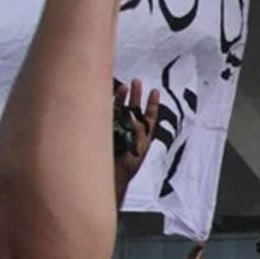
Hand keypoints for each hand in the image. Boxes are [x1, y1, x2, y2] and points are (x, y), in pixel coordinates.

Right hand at [113, 79, 160, 203]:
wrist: (110, 177)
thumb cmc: (126, 168)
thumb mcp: (137, 151)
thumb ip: (138, 135)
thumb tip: (135, 118)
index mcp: (142, 136)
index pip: (149, 117)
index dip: (152, 104)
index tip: (155, 91)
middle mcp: (129, 130)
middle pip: (134, 109)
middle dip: (136, 96)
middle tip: (138, 82)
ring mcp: (116, 129)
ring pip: (120, 109)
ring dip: (122, 97)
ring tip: (126, 85)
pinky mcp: (104, 130)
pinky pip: (106, 115)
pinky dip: (108, 104)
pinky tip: (109, 95)